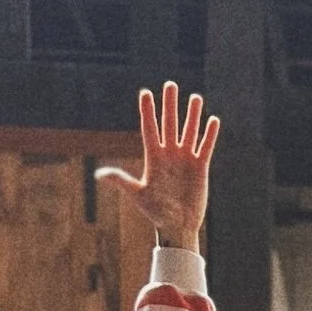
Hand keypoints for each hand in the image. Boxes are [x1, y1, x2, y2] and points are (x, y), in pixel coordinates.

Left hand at [98, 83, 219, 249]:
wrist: (176, 226)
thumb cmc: (156, 212)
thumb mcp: (137, 194)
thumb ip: (120, 181)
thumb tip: (99, 174)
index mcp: (154, 158)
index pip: (150, 129)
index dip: (147, 111)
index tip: (146, 93)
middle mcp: (169, 154)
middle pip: (169, 124)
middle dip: (170, 104)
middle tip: (170, 84)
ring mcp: (185, 159)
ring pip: (189, 132)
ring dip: (192, 115)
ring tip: (195, 97)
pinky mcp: (200, 167)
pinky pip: (205, 147)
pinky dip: (209, 135)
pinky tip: (212, 121)